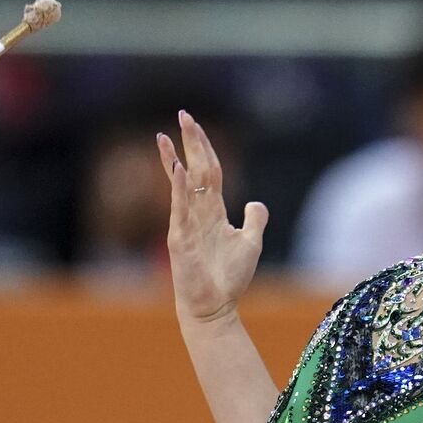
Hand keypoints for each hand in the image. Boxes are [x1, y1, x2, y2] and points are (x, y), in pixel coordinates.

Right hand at [157, 111, 267, 324]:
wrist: (214, 307)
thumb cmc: (229, 278)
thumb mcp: (251, 242)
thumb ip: (255, 219)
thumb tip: (256, 202)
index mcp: (213, 211)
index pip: (210, 170)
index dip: (205, 147)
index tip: (195, 124)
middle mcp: (197, 212)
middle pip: (195, 169)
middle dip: (190, 141)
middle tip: (183, 114)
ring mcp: (185, 224)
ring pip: (181, 185)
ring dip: (173, 159)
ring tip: (166, 135)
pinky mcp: (179, 239)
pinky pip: (179, 209)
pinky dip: (178, 188)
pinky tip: (178, 168)